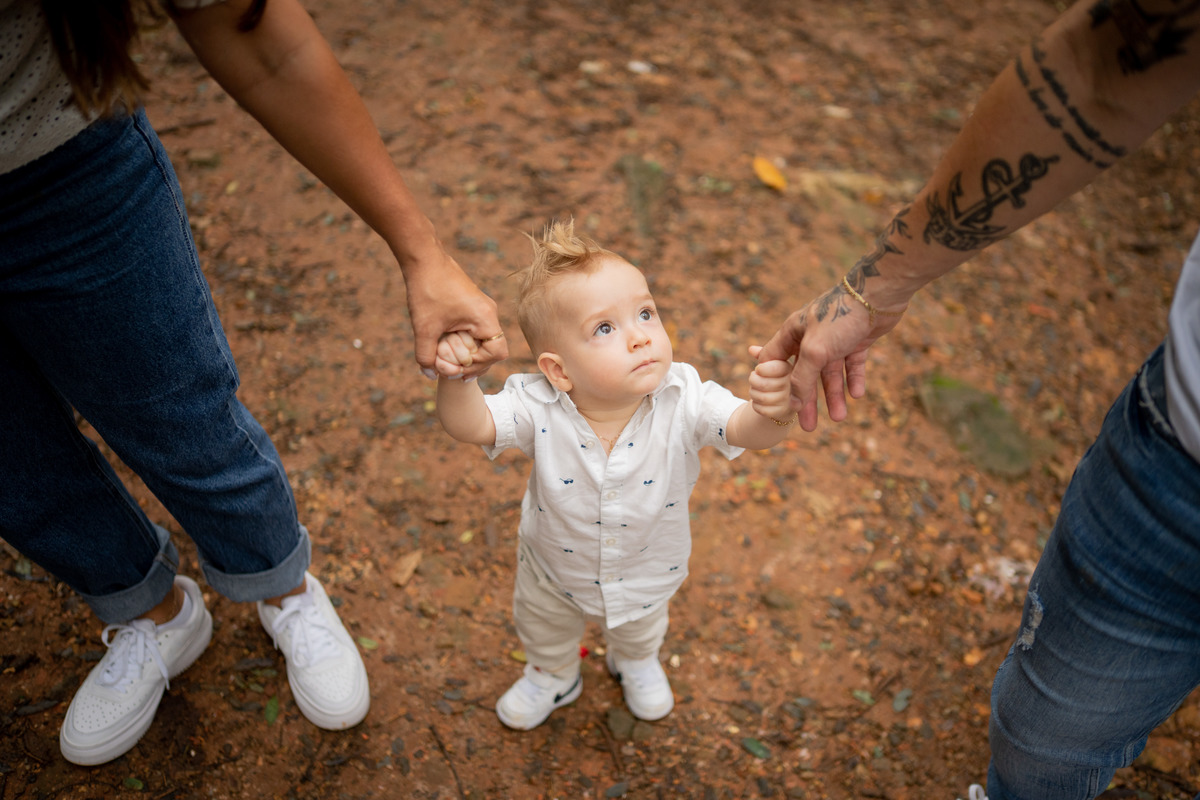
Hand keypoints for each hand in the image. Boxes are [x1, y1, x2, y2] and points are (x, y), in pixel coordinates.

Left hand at [402, 245, 507, 378]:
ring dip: (468, 353)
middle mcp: (489, 313)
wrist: (423, 258)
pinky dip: (464, 342)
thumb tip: (430, 376)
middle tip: (453, 373)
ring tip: (450, 363)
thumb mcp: (424, 327)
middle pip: (493, 349)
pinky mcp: (472, 305)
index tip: (457, 367)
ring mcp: (481, 308)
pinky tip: (448, 347)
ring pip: (483, 340)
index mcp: (485, 318)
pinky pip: (476, 330)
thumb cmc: (427, 290)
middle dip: (473, 364)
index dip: (479, 365)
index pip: (498, 352)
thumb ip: (426, 355)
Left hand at [746, 346, 794, 422]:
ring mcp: (791, 401)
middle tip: (753, 379)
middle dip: (753, 380)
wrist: (787, 401)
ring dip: (753, 393)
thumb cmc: (778, 377)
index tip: (758, 369)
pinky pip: (761, 409)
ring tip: (754, 390)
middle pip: (764, 383)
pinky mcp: (785, 413)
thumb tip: (751, 349)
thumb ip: (764, 355)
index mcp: (793, 369)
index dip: (762, 369)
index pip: (775, 368)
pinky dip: (755, 405)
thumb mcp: (773, 363)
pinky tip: (759, 401)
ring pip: (761, 397)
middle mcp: (795, 385)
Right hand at [758, 282, 905, 430]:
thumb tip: (794, 403)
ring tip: (840, 417)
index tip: (776, 407)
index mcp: (793, 333)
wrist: (878, 295)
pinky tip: (857, 395)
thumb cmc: (839, 317)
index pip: (774, 361)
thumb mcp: (815, 351)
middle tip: (808, 426)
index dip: (773, 384)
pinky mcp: (856, 341)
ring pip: (830, 374)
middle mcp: (811, 337)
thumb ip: (802, 378)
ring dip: (834, 395)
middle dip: (808, 400)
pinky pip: (852, 366)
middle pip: (805, 374)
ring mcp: (834, 340)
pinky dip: (854, 380)